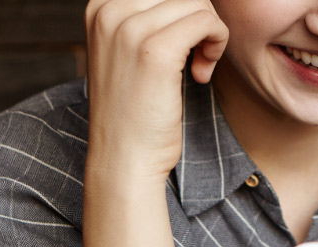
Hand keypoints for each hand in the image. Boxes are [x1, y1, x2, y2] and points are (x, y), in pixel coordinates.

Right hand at [84, 0, 228, 179]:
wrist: (123, 159)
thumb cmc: (133, 112)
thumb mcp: (128, 53)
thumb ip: (148, 21)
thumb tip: (194, 2)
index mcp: (101, 7)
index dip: (183, 12)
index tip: (183, 44)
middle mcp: (109, 11)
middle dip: (199, 18)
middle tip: (197, 56)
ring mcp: (130, 29)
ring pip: (198, 3)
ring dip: (211, 33)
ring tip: (200, 66)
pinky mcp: (156, 51)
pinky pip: (207, 22)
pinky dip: (217, 43)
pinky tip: (202, 73)